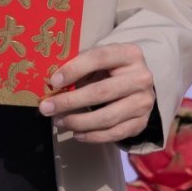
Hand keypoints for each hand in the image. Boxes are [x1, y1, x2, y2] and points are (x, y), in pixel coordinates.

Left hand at [37, 40, 155, 143]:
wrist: (139, 85)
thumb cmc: (111, 69)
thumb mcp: (99, 61)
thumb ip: (80, 66)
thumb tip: (52, 83)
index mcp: (129, 54)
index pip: (99, 58)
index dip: (74, 69)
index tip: (53, 81)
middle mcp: (141, 78)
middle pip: (102, 91)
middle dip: (70, 101)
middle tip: (47, 108)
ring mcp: (144, 102)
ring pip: (108, 117)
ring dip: (78, 121)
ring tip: (59, 122)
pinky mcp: (141, 123)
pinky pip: (115, 133)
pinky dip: (93, 136)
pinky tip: (76, 134)